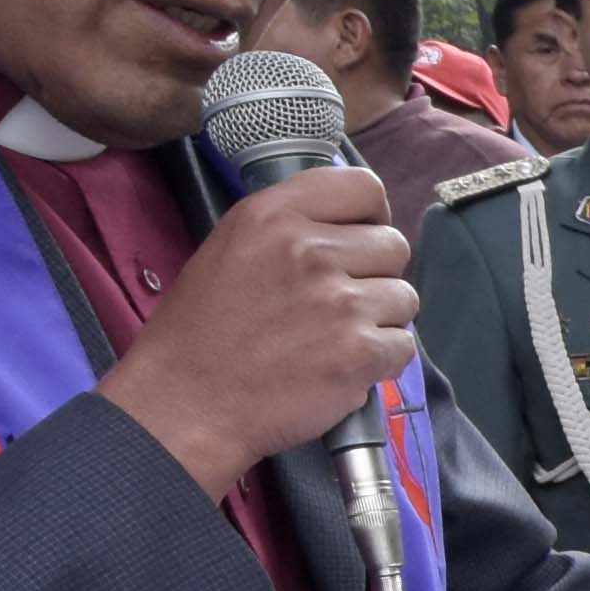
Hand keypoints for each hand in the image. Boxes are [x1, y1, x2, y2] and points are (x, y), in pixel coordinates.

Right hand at [97, 167, 408, 498]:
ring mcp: (339, 301)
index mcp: (274, 215)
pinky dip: (380, 361)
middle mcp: (311, 249)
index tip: (360, 241)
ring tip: (333, 339)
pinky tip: (340, 367)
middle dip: (375, 275)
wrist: (185, 403)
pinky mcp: (359, 351)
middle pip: (394, 245)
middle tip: (338, 304)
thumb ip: (290, 227)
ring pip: (404, 297)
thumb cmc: (201, 332)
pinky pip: (403, 345)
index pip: (363, 187)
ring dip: (380, 320)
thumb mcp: (231, 247)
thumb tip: (352, 225)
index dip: (372, 216)